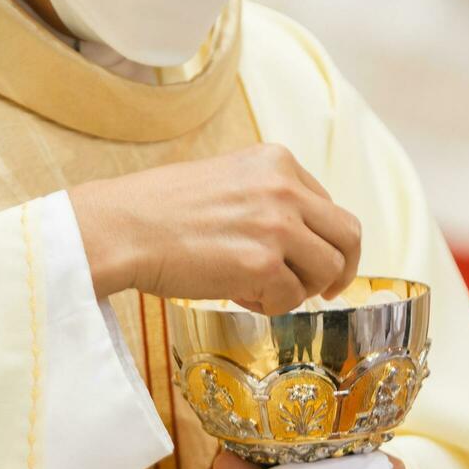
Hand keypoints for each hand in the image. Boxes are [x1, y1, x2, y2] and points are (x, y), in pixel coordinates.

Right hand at [68, 144, 361, 312]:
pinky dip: (271, 306)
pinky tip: (238, 295)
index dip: (323, 239)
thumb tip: (302, 239)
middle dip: (341, 268)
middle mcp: (284, 188)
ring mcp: (276, 226)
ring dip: (299, 289)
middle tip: (325, 290)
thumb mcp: (226, 180)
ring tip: (261, 290)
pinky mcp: (262, 264)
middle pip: (348, 235)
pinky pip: (291, 298)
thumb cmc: (160, 211)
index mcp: (276, 161)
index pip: (329, 205)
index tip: (311, 259)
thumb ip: (267, 198)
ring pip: (326, 270)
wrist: (120, 228)